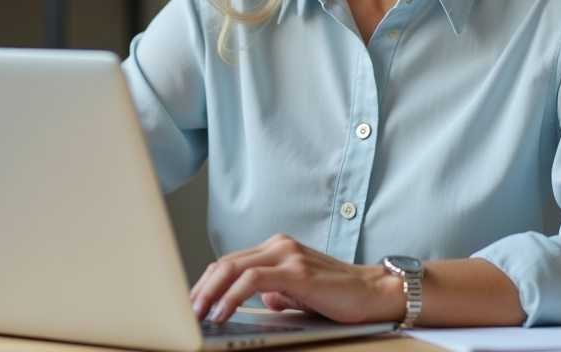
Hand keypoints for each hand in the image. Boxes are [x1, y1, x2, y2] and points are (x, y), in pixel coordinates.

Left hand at [190, 234, 404, 324]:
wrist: (375, 293)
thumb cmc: (339, 296)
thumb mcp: (298, 293)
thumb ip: (275, 292)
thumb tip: (256, 303)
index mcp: (277, 249)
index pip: (230, 263)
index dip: (206, 283)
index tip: (191, 304)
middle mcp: (279, 246)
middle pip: (225, 263)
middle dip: (200, 289)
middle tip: (185, 311)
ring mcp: (287, 255)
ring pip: (233, 267)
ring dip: (209, 293)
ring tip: (197, 315)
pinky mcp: (296, 271)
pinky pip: (252, 279)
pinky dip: (232, 296)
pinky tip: (222, 313)